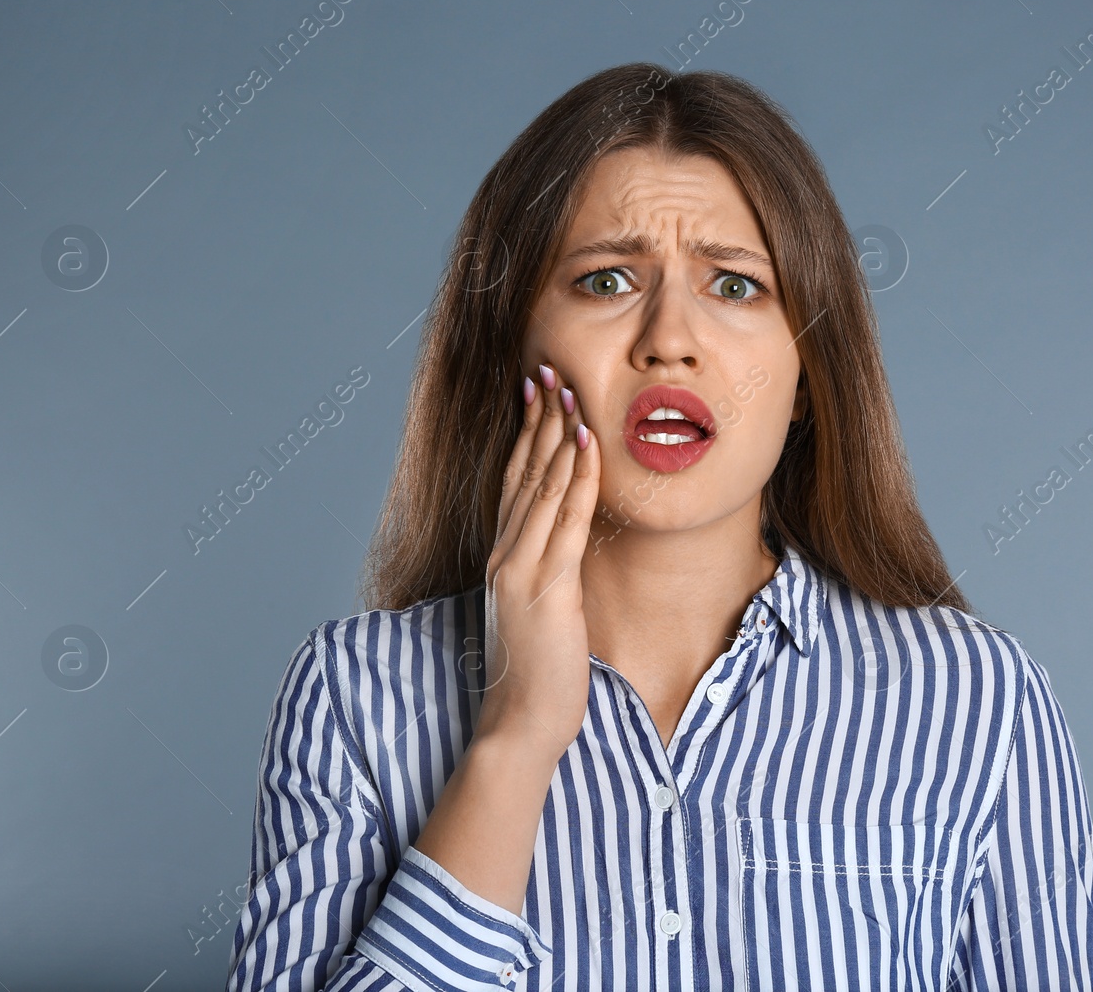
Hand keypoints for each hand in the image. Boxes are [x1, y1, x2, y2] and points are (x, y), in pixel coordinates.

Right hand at [474, 363, 600, 761]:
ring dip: (558, 433)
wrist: (521, 721)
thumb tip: (568, 548)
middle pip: (523, 472)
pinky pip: (565, 519)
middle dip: (539, 418)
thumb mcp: (539, 612)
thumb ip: (547, 574)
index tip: (535, 394)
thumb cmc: (536, 675)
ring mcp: (523, 569)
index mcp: (504, 559)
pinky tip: (587, 443)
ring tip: (570, 390)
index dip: (525, 434)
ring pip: (542, 485)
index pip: (513, 482)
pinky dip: (577, 476)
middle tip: (549, 370)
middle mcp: (507, 555)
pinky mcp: (547, 587)